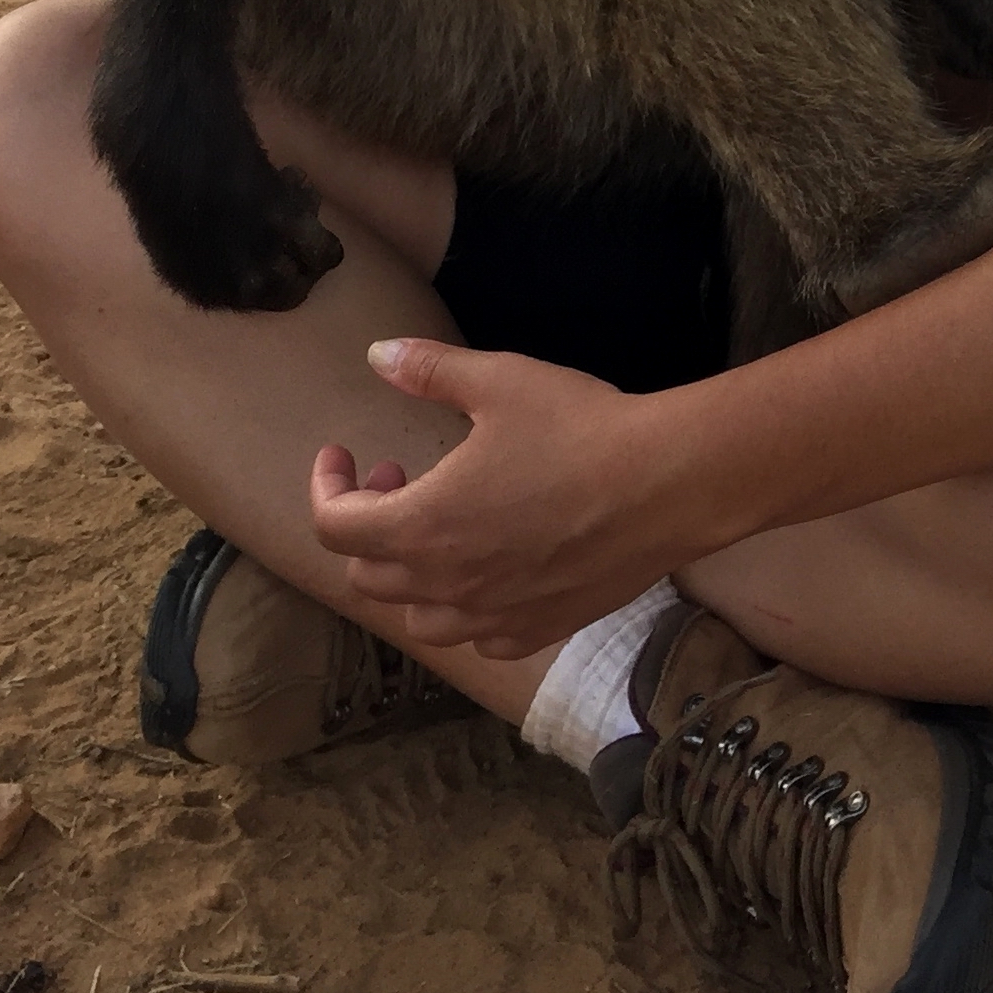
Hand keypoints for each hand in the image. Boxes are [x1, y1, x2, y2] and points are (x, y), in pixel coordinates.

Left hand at [307, 337, 695, 657]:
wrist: (665, 485)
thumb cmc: (577, 428)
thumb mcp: (498, 381)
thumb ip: (428, 371)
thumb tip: (375, 356)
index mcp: (421, 525)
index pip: (335, 527)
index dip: (328, 487)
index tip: (345, 454)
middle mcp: (445, 585)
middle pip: (367, 576)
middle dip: (369, 523)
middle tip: (403, 476)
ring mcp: (490, 617)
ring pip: (418, 617)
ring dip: (410, 573)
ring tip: (443, 526)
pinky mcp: (536, 631)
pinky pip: (477, 637)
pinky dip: (466, 608)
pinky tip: (493, 568)